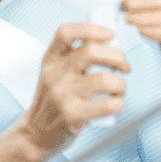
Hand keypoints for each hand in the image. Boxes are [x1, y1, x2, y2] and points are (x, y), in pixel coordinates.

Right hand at [23, 23, 128, 157]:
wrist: (36, 133)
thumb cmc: (54, 100)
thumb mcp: (55, 72)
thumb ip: (73, 56)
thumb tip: (107, 38)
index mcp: (50, 58)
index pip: (66, 32)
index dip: (92, 29)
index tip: (110, 35)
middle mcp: (54, 73)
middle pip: (92, 51)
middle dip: (118, 57)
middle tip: (124, 67)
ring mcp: (62, 94)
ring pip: (105, 79)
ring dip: (121, 84)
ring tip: (119, 90)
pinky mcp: (72, 115)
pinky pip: (108, 104)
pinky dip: (119, 103)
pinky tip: (115, 104)